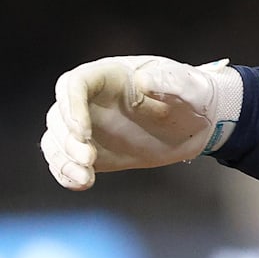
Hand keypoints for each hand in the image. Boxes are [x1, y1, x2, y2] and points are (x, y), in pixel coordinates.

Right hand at [41, 55, 241, 190]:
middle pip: (59, 114)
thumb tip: (142, 82)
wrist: (201, 121)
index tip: (83, 132)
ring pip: (57, 139)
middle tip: (89, 159)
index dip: (71, 106)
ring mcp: (90, 124)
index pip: (74, 83)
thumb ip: (170, 81)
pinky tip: (82, 182)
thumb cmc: (195, 95)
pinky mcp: (93, 150)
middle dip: (66, 139)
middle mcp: (93, 99)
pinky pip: (66, 160)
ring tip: (85, 177)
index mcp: (111, 75)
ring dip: (63, 160)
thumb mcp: (191, 86)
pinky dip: (66, 173)